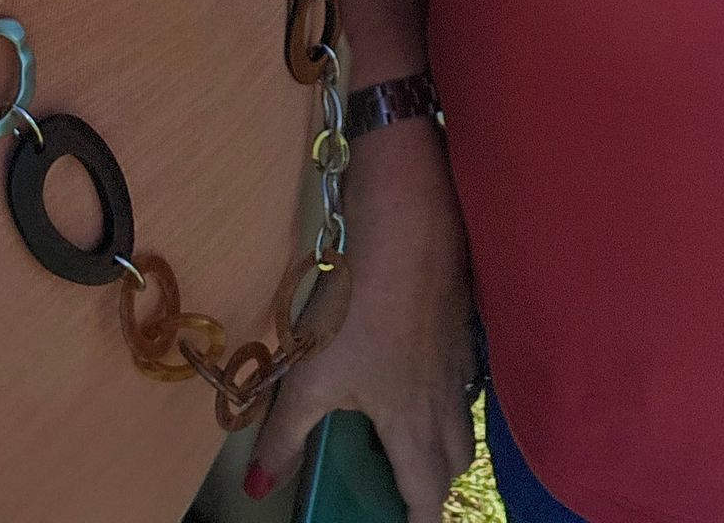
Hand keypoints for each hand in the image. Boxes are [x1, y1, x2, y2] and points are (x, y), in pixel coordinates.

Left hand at [245, 127, 475, 521]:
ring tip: (415, 426)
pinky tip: (422, 362)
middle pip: (457, 458)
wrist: (407, 229)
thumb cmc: (355, 311)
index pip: (427, 491)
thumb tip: (257, 488)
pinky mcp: (462, 317)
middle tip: (407, 480)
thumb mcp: (308, 378)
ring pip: (466, 413)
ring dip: (448, 431)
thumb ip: (283, 437)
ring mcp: (459, 355)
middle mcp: (444, 397)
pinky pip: (465, 370)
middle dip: (437, 478)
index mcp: (411, 424)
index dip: (418, 518)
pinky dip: (450, 384)